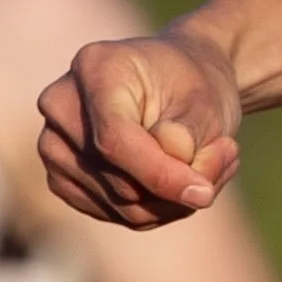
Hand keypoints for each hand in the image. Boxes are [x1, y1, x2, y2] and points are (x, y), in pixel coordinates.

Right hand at [37, 30, 242, 227]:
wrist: (181, 80)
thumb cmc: (194, 83)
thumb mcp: (207, 97)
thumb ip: (191, 129)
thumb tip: (175, 155)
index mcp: (95, 67)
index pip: (114, 140)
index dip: (160, 173)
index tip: (204, 191)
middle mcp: (62, 106)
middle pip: (118, 179)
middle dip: (179, 184)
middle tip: (227, 155)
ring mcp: (55, 146)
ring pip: (121, 205)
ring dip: (175, 199)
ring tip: (213, 162)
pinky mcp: (63, 179)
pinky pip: (116, 214)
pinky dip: (158, 207)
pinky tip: (183, 178)